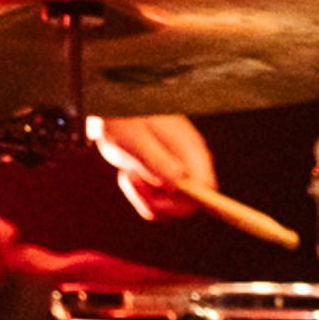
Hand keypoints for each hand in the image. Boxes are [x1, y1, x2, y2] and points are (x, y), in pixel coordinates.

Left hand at [90, 112, 218, 221]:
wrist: (112, 111)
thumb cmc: (125, 119)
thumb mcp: (136, 138)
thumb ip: (156, 160)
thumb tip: (176, 183)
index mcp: (192, 152)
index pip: (206, 187)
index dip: (190, 200)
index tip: (161, 197)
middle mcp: (189, 166)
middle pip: (189, 205)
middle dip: (158, 201)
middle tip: (132, 177)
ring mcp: (177, 174)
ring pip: (170, 208)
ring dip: (145, 198)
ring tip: (129, 173)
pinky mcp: (162, 180)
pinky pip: (156, 203)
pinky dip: (140, 195)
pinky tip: (130, 175)